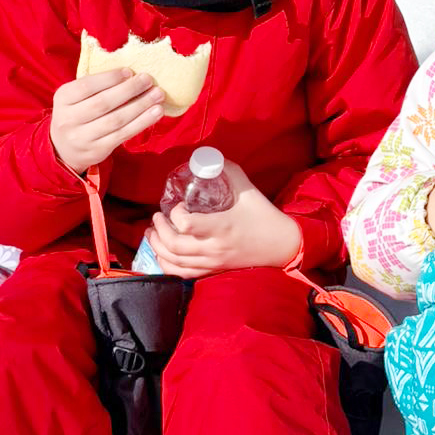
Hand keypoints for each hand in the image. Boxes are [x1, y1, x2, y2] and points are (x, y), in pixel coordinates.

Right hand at [50, 69, 163, 173]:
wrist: (64, 149)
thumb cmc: (77, 114)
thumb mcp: (75, 97)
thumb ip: (95, 86)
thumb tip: (131, 73)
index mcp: (63, 98)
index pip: (87, 86)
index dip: (110, 78)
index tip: (130, 71)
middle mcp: (68, 119)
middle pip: (103, 103)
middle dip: (129, 90)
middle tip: (148, 80)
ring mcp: (82, 137)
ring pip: (116, 120)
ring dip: (140, 106)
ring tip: (158, 95)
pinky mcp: (97, 150)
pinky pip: (123, 134)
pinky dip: (142, 122)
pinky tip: (155, 112)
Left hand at [144, 162, 303, 277]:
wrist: (281, 245)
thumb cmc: (264, 215)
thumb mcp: (248, 190)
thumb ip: (227, 172)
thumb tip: (206, 159)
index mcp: (222, 226)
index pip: (187, 224)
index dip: (175, 213)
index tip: (179, 204)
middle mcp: (214, 248)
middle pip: (175, 245)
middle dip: (159, 230)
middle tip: (157, 216)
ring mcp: (213, 262)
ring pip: (175, 262)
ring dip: (157, 247)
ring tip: (152, 233)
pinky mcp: (214, 271)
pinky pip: (183, 274)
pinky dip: (167, 265)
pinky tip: (161, 255)